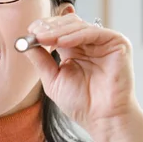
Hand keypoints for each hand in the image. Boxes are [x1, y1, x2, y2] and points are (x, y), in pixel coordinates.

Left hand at [25, 14, 142, 141]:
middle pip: (68, 23)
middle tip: (35, 33)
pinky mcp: (117, 43)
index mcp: (75, 50)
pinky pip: (94, 32)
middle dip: (49, 27)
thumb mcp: (53, 80)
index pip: (59, 30)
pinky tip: (61, 42)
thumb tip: (24, 43)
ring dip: (58, 31)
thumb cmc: (82, 104)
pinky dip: (76, 35)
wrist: (103, 118)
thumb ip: (41, 61)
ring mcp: (104, 42)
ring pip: (78, 25)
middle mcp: (89, 43)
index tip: (29, 31)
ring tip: (43, 38)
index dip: (44, 28)